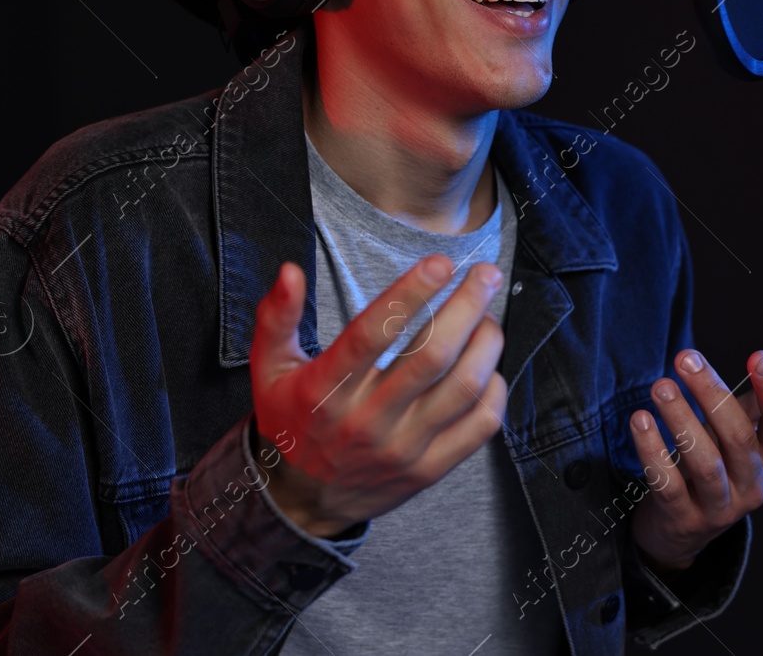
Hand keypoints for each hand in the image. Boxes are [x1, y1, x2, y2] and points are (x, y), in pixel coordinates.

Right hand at [249, 256, 507, 536]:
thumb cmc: (291, 419)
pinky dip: (494, 390)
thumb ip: (277, 317)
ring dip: (486, 343)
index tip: (441, 262)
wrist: (301, 499)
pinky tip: (489, 367)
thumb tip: (290, 270)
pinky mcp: (428, 470)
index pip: (373, 332)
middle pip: (431, 356)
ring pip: (462, 388)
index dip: (411, 292)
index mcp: (325, 389)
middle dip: (467, 306)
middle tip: (485, 275)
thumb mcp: (268, 368)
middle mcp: (366, 420)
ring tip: (488, 317)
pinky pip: (478, 426)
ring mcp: (402, 448)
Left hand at [627, 348, 762, 570]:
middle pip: (739, 438)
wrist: (686, 526)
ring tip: (661, 386)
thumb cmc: (721, 463)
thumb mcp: (749, 431)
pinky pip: (668, 485)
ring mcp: (720, 508)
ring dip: (681, 419)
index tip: (758, 356)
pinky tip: (640, 420)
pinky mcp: (685, 519)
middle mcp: (754, 486)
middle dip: (712, 394)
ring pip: (705, 463)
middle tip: (686, 357)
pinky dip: (652, 451)